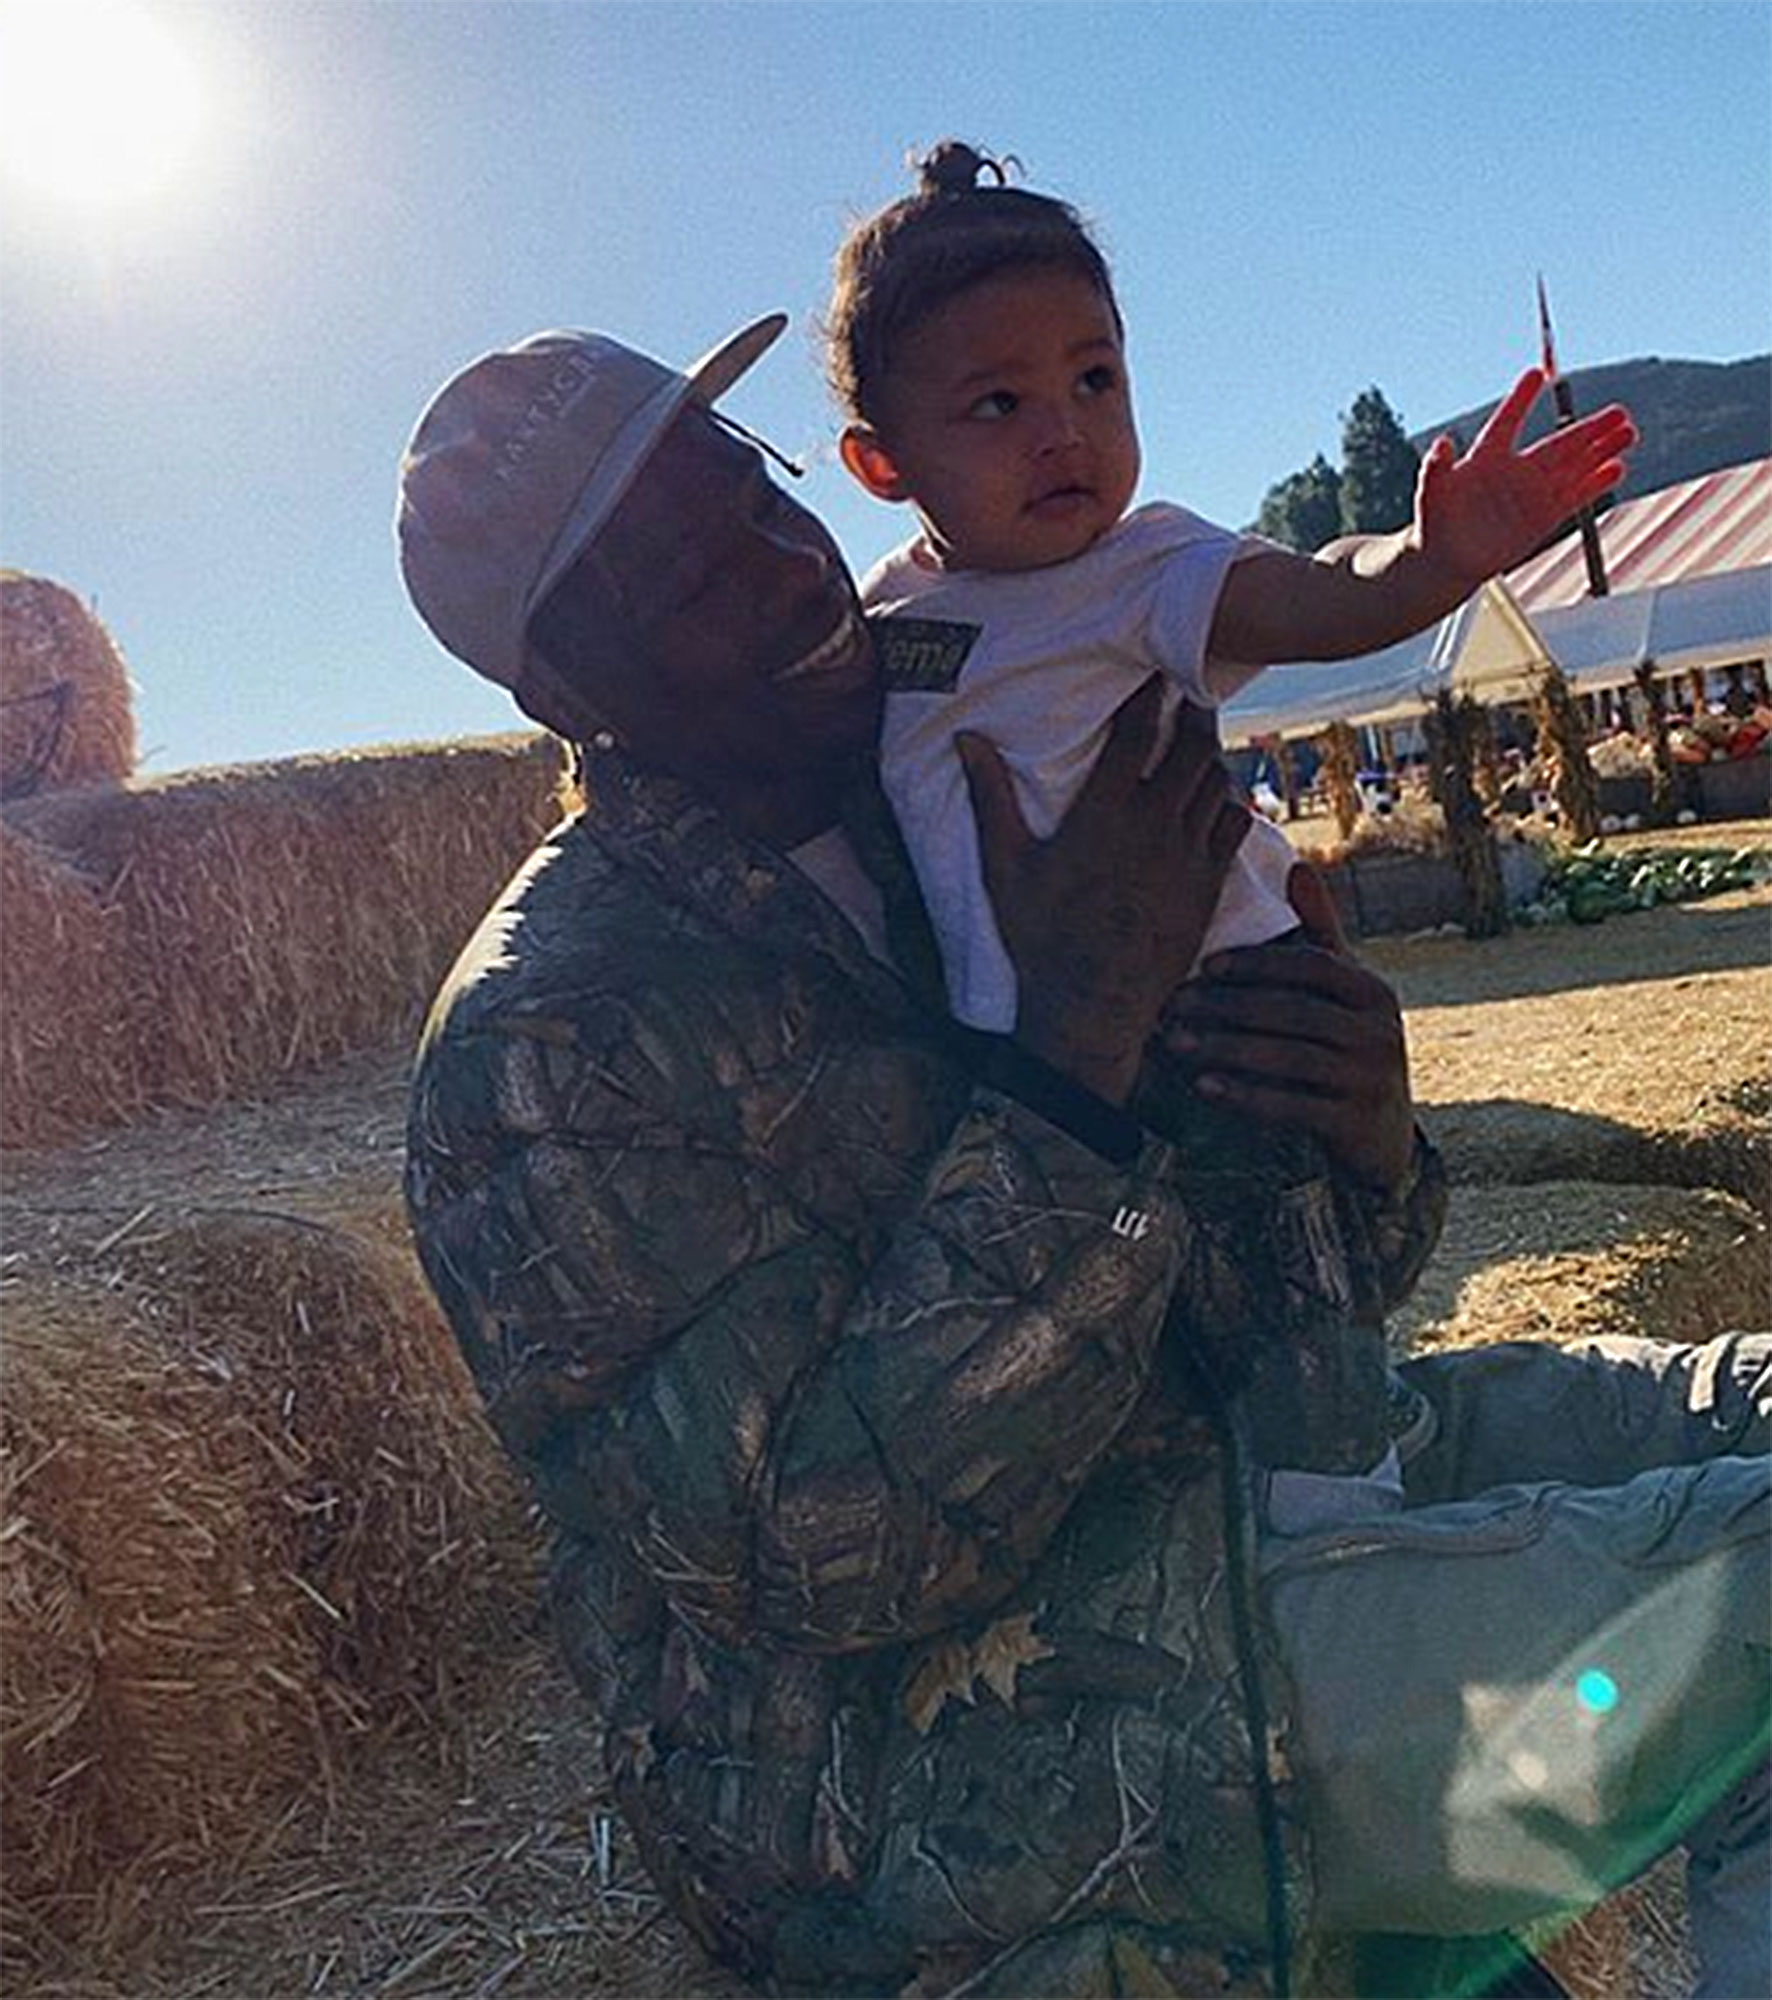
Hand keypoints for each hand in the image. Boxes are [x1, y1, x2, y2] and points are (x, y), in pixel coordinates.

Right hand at [959, 679, 1250, 1105]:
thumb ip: (990, 798)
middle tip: (1190, 694)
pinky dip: (1231, 803)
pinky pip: (1234, 827)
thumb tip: (966, 740)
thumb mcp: (1004, 867)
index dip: (1149, 695)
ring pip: (1217, 782)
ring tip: (1203, 739)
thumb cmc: (1039, 938)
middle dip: (1193, 713)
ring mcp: (1187, 856)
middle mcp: (1153, 826)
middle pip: (1190, 747)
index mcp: (1103, 813)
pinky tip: (1221, 797)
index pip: (1136, 733)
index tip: (1154, 672)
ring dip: (1212, 755)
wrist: (1091, 1006)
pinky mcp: (1208, 886)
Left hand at [1159, 864, 1415, 1189]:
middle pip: (1293, 1011)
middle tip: (1172, 1006)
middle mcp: (1379, 1031)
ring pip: (1288, 1058)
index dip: (1258, 963)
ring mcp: (1370, 1079)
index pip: (1312, 965)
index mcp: (1371, 991)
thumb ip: (1320, 935)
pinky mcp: (1354, 1122)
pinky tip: (1204, 1086)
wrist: (1381, 1133)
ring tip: (1175, 1044)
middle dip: (1226, 1007)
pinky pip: (1292, 1106)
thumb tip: (1297, 866)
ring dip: (1225, 1049)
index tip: (1204, 965)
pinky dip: (1246, 1096)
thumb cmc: (1347, 1046)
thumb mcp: (1342, 992)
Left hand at [1413, 366, 1634, 592]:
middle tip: (1619, 413)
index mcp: (1486, 458)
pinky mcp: (1543, 517)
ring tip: (1628, 433)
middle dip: (1590, 429)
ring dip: (1601, 451)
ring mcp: (1532, 493)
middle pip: (1559, 444)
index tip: (1537, 373)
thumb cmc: (1434, 524)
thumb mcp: (1430, 494)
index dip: (1521, 399)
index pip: (1508, 421)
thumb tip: (1441, 443)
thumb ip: (1436, 468)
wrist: (1446, 561)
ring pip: (1574, 467)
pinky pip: (1575, 496)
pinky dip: (1595, 484)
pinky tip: (1616, 469)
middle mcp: (1516, 471)